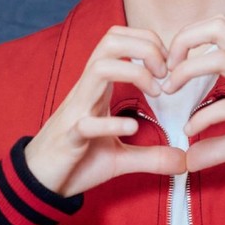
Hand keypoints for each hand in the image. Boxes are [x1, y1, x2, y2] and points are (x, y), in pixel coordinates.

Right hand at [24, 26, 184, 195]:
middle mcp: (87, 91)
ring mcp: (77, 112)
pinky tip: (132, 129)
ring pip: (99, 68)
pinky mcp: (70, 138)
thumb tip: (184, 160)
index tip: (170, 67)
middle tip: (165, 73)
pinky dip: (112, 123)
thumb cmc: (76, 161)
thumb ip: (152, 156)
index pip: (119, 41)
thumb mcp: (121, 158)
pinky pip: (87, 122)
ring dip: (134, 72)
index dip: (149, 42)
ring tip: (156, 92)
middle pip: (110, 41)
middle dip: (144, 47)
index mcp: (98, 88)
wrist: (39, 184)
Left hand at [163, 16, 224, 172]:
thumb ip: (218, 145)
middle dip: (183, 40)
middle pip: (218, 27)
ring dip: (187, 69)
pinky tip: (191, 129)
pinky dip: (203, 117)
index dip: (189, 36)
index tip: (172, 64)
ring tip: (171, 90)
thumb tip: (188, 159)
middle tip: (167, 69)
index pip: (220, 26)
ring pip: (221, 58)